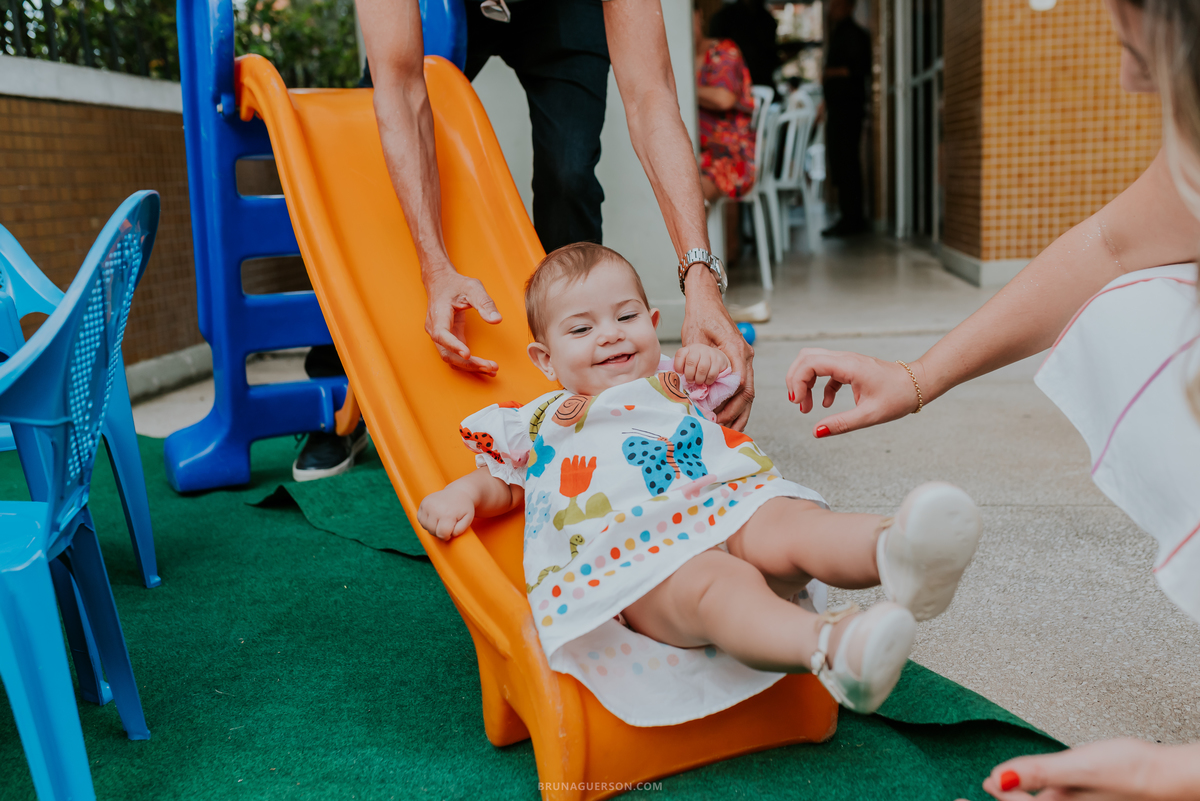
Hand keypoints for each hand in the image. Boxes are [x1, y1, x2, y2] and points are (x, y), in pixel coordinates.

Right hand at [417, 487, 475, 540]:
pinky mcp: (423, 502)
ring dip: (432, 527)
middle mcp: (435, 508)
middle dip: (439, 532)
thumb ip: (460, 529)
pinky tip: (434, 517)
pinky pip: (420, 519)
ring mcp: (428, 504)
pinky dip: (426, 521)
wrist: (458, 491)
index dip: (447, 536)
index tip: (451, 530)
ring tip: (441, 521)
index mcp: (448, 514)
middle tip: (447, 525)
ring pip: (425, 526)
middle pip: (432, 531)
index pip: (442, 534)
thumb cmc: (464, 508)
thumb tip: (450, 534)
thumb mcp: (468, 518)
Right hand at [424, 268, 502, 374]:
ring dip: (470, 367)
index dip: (454, 346)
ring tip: (491, 369)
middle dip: (468, 363)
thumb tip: (496, 320)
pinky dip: (470, 363)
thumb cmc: (455, 284)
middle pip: (447, 353)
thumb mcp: (473, 287)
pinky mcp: (448, 340)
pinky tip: (485, 367)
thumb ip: (485, 303)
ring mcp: (440, 337)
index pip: (442, 334)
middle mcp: (435, 329)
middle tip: (490, 366)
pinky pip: (456, 356)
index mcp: (438, 315)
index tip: (468, 354)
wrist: (441, 282)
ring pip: (451, 358)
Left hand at [673, 344, 731, 385]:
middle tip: (690, 381)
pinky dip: (708, 380)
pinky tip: (707, 381)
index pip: (680, 355)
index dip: (678, 366)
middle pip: (691, 362)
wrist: (717, 356)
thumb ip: (683, 367)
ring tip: (699, 381)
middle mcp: (699, 349)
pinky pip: (712, 373)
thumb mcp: (689, 361)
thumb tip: (678, 379)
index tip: (680, 374)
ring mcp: (710, 353)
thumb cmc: (700, 361)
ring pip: (702, 369)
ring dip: (699, 379)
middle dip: (689, 375)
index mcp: (689, 349)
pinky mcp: (719, 360)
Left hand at [680, 272, 754, 429]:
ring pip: (748, 392)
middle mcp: (745, 356)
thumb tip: (694, 385)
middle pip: (747, 392)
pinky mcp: (740, 362)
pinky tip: (729, 416)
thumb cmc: (699, 316)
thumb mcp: (694, 339)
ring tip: (728, 430)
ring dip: (739, 412)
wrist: (706, 300)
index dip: (730, 403)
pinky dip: (738, 403)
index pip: (740, 383)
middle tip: (720, 428)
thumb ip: (696, 361)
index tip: (717, 416)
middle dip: (735, 413)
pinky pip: (743, 386)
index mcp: (737, 350)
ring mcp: (745, 359)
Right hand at [784, 348, 922, 436]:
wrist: (918, 384)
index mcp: (848, 366)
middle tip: (798, 403)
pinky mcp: (850, 368)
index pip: (810, 363)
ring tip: (807, 406)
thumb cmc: (899, 396)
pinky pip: (825, 372)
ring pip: (813, 362)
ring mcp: (847, 362)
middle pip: (806, 357)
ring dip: (805, 382)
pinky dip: (818, 386)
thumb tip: (816, 432)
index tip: (800, 403)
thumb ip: (841, 423)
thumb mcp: (869, 415)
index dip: (797, 382)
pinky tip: (825, 404)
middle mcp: (845, 359)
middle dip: (795, 380)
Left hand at [968, 738, 1199, 800]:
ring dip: (1014, 796)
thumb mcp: (1078, 768)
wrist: (1170, 776)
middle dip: (1002, 800)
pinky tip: (1032, 783)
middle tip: (970, 795)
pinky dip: (1034, 792)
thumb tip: (998, 777)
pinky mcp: (1087, 797)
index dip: (994, 800)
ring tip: (994, 786)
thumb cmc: (1132, 772)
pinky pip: (1052, 799)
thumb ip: (1039, 773)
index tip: (965, 795)